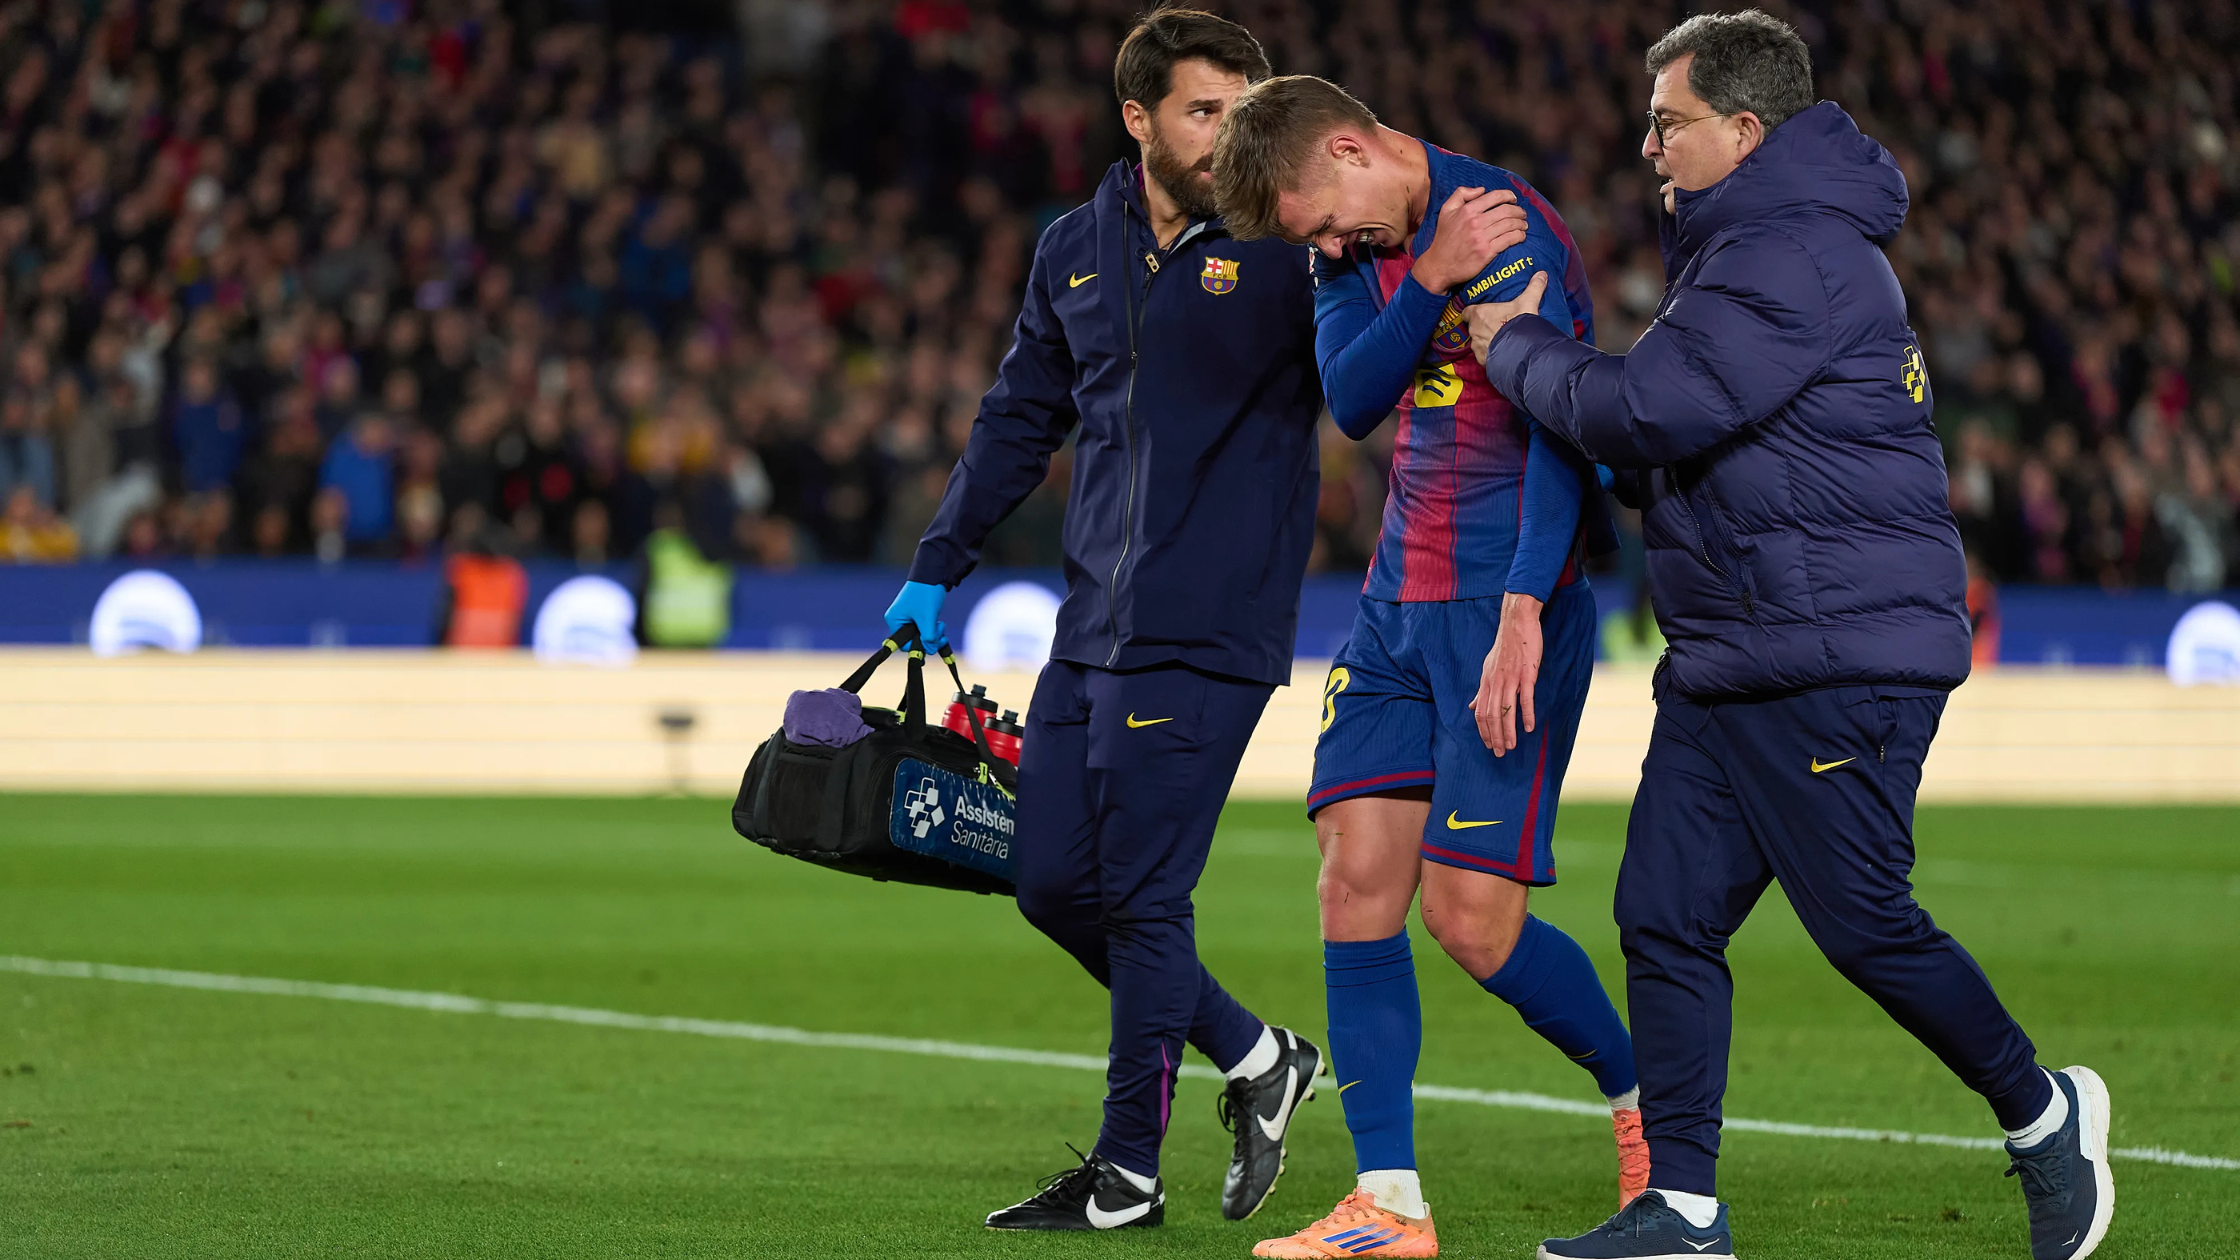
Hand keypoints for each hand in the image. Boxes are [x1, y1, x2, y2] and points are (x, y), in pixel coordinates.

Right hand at [883, 580, 948, 652]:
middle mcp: (898, 619)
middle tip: (941, 633)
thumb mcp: (928, 618)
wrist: (934, 573)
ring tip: (941, 624)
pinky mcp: (917, 615)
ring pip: (921, 635)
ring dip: (933, 634)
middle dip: (929, 639)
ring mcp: (907, 617)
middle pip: (913, 640)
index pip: (904, 644)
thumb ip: (928, 637)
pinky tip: (939, 623)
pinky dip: (933, 629)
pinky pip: (924, 629)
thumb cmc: (926, 594)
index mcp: (894, 620)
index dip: (919, 647)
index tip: (933, 645)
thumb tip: (930, 650)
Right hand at [1410, 186, 1527, 292]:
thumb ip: (1461, 194)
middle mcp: (1476, 222)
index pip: (1495, 197)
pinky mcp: (1486, 252)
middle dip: (1519, 211)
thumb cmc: (1443, 239)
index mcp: (1467, 210)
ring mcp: (1482, 238)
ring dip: (1521, 224)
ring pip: (1510, 225)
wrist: (1439, 266)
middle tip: (1522, 214)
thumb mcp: (1446, 210)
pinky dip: (1519, 236)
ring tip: (1524, 225)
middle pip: (1506, 211)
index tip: (1514, 199)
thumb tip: (1481, 190)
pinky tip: (1521, 236)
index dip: (1509, 195)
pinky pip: (1509, 240)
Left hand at [1465, 272, 1549, 364]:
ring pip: (1477, 343)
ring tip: (1500, 341)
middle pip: (1473, 327)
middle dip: (1482, 327)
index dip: (1473, 312)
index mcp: (1480, 314)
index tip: (1481, 313)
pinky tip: (1501, 353)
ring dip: (1486, 342)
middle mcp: (1474, 330)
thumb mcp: (1528, 303)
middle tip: (1496, 326)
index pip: (1467, 312)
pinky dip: (1489, 355)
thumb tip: (1542, 273)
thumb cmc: (1519, 324)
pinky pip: (1482, 356)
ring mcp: (1477, 347)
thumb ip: (1534, 287)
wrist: (1522, 351)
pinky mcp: (1482, 360)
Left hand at [1471, 592, 1543, 755]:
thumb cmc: (1505, 647)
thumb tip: (1472, 706)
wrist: (1517, 623)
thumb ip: (1481, 690)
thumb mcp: (1488, 669)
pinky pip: (1526, 698)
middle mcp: (1495, 682)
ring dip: (1508, 731)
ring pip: (1506, 710)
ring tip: (1511, 746)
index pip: (1480, 712)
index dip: (1483, 731)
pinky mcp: (1526, 674)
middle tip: (1500, 753)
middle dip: (1494, 737)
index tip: (1489, 745)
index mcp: (1486, 682)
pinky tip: (1529, 728)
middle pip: (1491, 715)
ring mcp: (1511, 678)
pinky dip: (1526, 714)